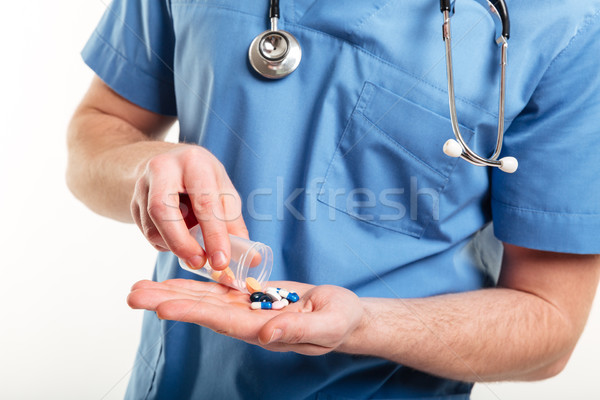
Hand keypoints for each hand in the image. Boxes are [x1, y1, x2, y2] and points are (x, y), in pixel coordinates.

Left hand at [127, 279, 364, 355]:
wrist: (343, 315)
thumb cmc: (341, 321)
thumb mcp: (327, 324)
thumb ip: (299, 330)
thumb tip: (265, 335)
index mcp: (264, 330)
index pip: (223, 321)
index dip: (193, 313)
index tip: (163, 308)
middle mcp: (248, 322)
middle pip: (203, 311)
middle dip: (169, 302)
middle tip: (133, 295)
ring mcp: (248, 309)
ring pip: (205, 300)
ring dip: (173, 293)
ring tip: (140, 289)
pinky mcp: (251, 296)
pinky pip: (219, 290)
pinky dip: (195, 285)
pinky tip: (174, 281)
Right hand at [130, 145, 247, 269]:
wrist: (168, 164)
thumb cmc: (203, 180)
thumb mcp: (223, 192)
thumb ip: (234, 224)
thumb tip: (253, 260)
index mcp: (194, 162)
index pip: (203, 202)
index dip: (214, 235)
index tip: (221, 261)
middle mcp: (163, 168)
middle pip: (163, 211)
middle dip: (182, 243)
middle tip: (199, 263)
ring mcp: (142, 185)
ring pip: (152, 226)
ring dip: (174, 245)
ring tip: (192, 247)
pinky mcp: (132, 202)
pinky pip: (147, 232)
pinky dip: (165, 243)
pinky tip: (177, 237)